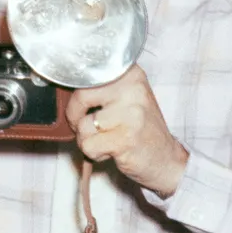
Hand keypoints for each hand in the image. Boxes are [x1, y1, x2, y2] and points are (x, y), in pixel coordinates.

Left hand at [66, 67, 188, 196]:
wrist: (166, 159)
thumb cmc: (140, 129)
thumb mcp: (127, 98)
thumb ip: (101, 88)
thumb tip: (65, 86)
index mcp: (130, 73)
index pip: (87, 74)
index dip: (77, 95)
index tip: (82, 106)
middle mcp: (132, 89)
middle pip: (80, 95)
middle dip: (75, 117)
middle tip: (90, 127)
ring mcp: (130, 114)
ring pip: (82, 125)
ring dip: (87, 139)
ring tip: (106, 140)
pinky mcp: (125, 138)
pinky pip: (88, 145)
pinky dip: (94, 153)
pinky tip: (110, 151)